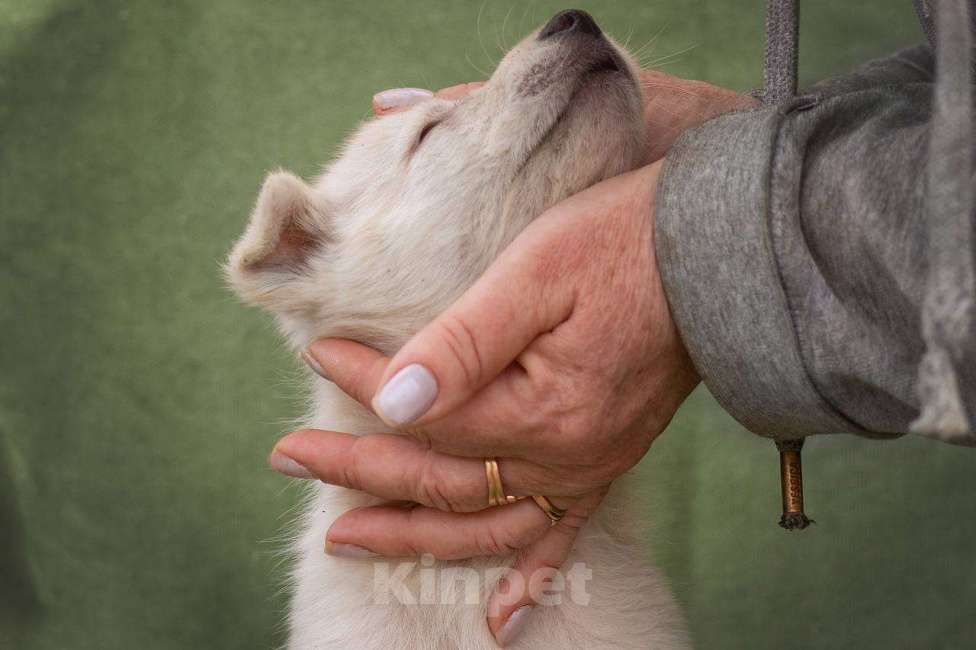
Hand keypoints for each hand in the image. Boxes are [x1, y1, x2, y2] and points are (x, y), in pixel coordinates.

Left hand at [270, 73, 749, 645]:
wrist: (709, 256)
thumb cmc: (620, 246)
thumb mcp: (534, 273)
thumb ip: (460, 342)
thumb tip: (392, 399)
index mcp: (540, 409)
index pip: (426, 414)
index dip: (363, 385)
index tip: (318, 352)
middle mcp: (564, 455)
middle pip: (439, 479)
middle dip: (357, 470)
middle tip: (290, 458)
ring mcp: (587, 466)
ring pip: (484, 526)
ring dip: (412, 538)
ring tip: (347, 541)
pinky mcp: (605, 462)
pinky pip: (563, 537)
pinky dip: (530, 581)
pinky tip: (499, 622)